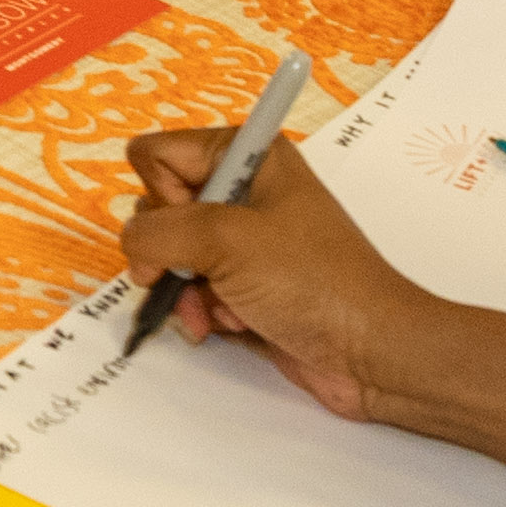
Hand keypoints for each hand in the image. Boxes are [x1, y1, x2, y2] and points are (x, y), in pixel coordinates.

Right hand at [118, 134, 429, 418]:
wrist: (371, 351)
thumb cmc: (313, 282)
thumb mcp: (226, 240)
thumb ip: (158, 230)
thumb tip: (135, 246)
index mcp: (250, 156)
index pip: (159, 154)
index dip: (162, 194)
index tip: (193, 225)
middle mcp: (244, 191)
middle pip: (159, 206)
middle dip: (167, 250)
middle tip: (197, 272)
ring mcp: (244, 242)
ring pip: (170, 254)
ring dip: (183, 288)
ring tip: (215, 311)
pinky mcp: (245, 285)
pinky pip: (192, 288)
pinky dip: (200, 310)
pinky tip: (224, 326)